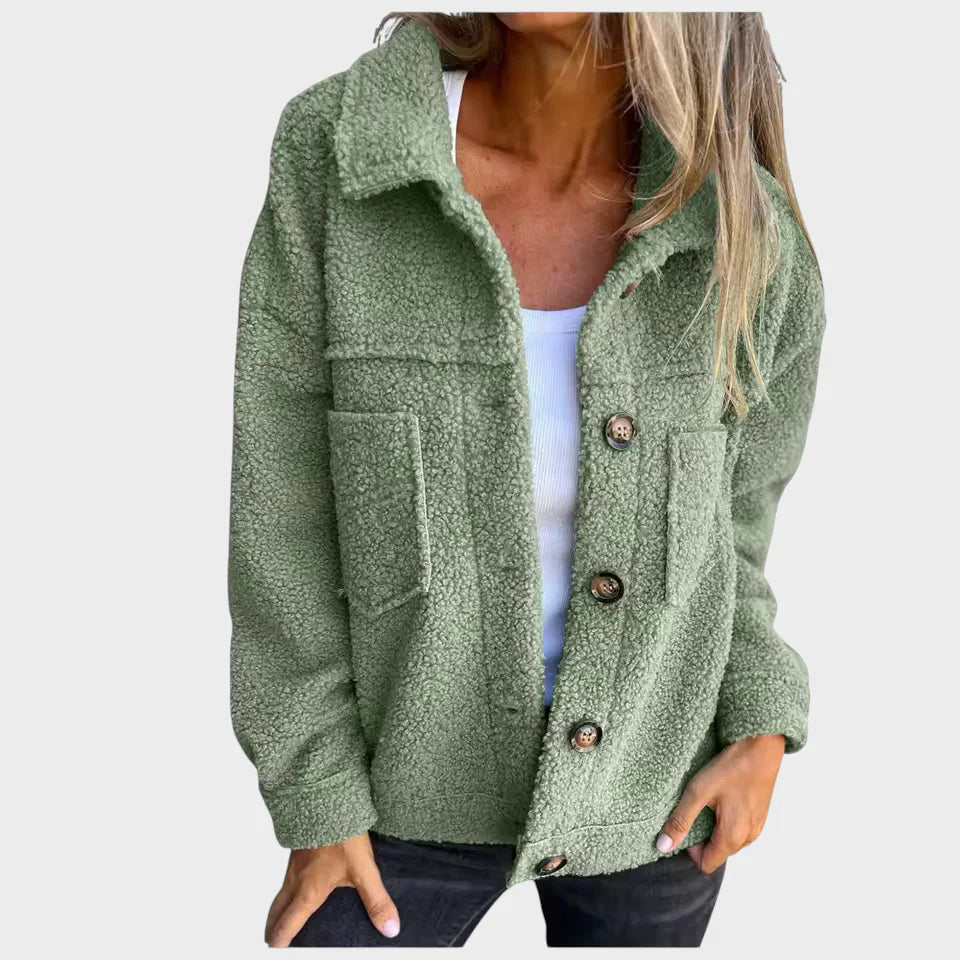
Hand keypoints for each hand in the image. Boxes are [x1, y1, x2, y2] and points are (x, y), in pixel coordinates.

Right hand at [264, 832, 399, 946]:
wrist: (326, 798)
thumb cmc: (341, 834)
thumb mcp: (363, 870)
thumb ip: (376, 901)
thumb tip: (389, 928)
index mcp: (308, 892)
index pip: (288, 924)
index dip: (281, 940)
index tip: (276, 949)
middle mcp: (296, 879)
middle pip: (277, 910)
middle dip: (273, 926)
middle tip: (273, 937)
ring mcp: (295, 862)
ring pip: (280, 890)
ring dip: (280, 905)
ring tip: (285, 912)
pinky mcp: (298, 847)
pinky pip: (287, 872)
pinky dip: (286, 884)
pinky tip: (300, 879)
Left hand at [655, 734, 785, 873]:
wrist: (762, 745)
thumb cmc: (731, 767)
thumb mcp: (698, 792)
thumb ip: (680, 820)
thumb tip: (663, 846)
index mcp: (733, 837)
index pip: (706, 864)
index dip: (690, 848)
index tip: (685, 822)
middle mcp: (748, 837)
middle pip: (717, 852)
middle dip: (702, 836)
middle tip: (695, 807)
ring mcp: (757, 826)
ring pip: (728, 840)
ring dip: (714, 826)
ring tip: (709, 800)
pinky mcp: (760, 814)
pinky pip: (739, 827)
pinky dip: (727, 818)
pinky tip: (723, 795)